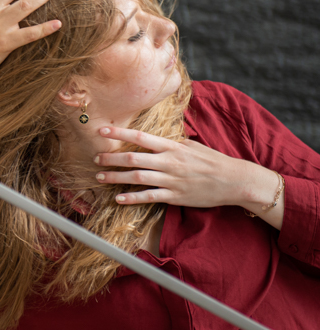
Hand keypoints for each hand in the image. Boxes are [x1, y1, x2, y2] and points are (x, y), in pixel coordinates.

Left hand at [94, 126, 281, 216]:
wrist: (234, 180)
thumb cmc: (211, 160)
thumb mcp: (191, 145)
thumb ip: (170, 142)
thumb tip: (153, 138)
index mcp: (172, 146)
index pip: (140, 137)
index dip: (119, 133)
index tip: (102, 131)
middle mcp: (169, 162)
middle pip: (133, 158)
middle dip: (111, 158)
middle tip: (95, 158)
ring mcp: (171, 180)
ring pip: (137, 177)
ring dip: (116, 177)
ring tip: (100, 177)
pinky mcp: (175, 196)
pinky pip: (149, 197)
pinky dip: (132, 198)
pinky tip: (118, 198)